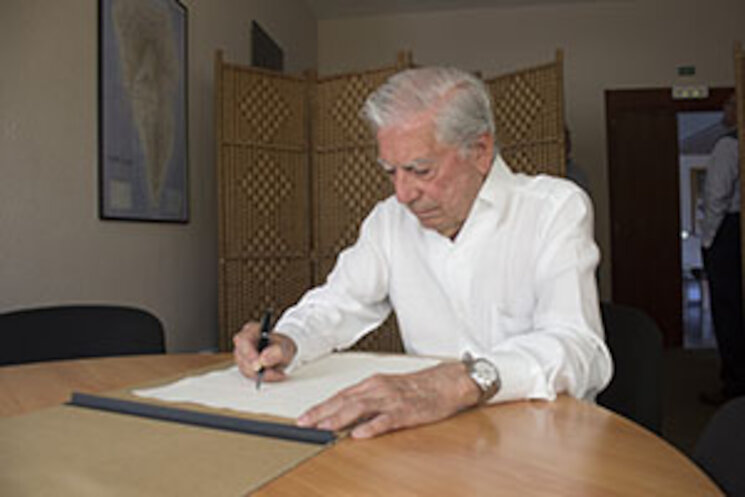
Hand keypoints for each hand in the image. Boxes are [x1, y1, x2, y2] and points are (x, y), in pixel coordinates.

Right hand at [233, 322, 296, 381]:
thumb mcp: (285, 347)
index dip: (249, 354)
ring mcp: (241, 355)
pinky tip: (275, 374)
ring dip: (263, 374)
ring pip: (246, 369)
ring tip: (279, 373)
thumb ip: (276, 352)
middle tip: (274, 373)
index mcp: (251, 330)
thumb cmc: (282, 346)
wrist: (283, 352)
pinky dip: (263, 377)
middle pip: (242, 357)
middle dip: (258, 369)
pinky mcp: (244, 366)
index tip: (258, 366)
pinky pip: (250, 376)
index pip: (243, 341)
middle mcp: (242, 342)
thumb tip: (262, 360)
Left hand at [297, 361, 480, 437]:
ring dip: (340, 418)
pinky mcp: (407, 411)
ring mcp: (392, 400)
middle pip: (345, 401)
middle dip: (322, 413)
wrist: (449, 382)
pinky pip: (386, 420)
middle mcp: (379, 389)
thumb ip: (367, 399)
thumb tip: (345, 413)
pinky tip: (359, 434)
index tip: (304, 418)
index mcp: (373, 383)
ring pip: (361, 408)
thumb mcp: (388, 388)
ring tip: (323, 428)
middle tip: (304, 424)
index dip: (321, 407)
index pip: (341, 396)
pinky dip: (371, 427)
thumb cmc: (419, 387)